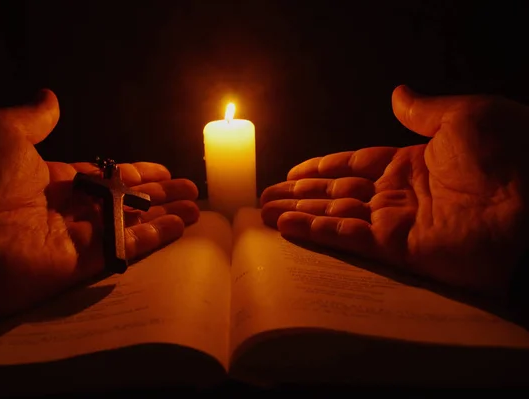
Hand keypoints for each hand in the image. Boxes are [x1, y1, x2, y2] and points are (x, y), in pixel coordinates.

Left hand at [0, 89, 198, 323]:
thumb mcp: (1, 130)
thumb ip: (33, 118)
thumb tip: (50, 98)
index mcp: (45, 179)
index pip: (101, 177)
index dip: (134, 173)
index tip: (162, 169)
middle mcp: (62, 210)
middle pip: (121, 202)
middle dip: (157, 195)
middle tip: (189, 189)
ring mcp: (71, 239)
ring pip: (128, 226)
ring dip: (163, 217)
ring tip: (197, 209)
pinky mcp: (76, 265)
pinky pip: (121, 250)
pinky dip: (153, 239)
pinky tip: (181, 226)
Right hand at [261, 85, 528, 296]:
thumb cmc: (509, 153)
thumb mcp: (463, 116)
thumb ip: (423, 111)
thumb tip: (397, 93)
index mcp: (414, 163)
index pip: (356, 165)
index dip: (322, 167)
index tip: (293, 169)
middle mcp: (402, 195)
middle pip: (338, 193)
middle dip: (301, 193)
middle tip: (265, 195)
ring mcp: (400, 224)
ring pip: (336, 216)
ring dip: (299, 214)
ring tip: (264, 212)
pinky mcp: (401, 250)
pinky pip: (350, 238)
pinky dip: (317, 233)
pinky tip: (288, 227)